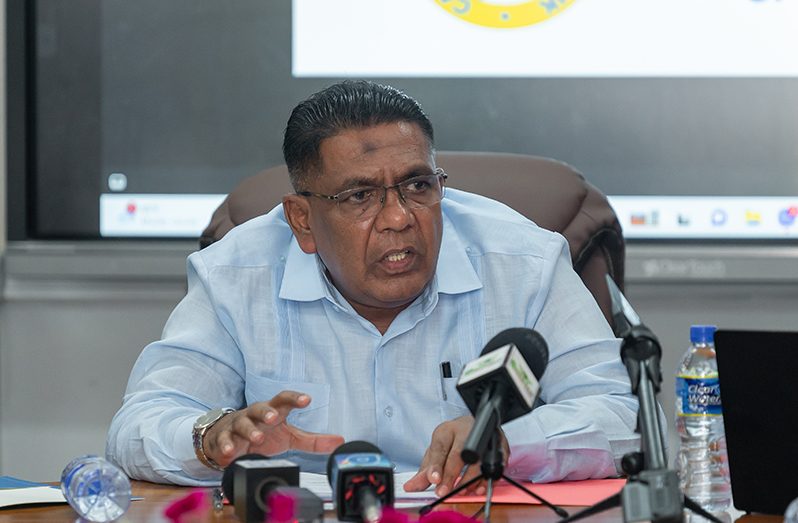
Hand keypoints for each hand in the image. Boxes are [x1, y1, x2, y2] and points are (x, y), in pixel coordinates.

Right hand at [202, 390, 343, 468]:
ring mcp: (238, 425)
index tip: (307, 400)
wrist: (229, 438)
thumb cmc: (263, 433)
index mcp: (273, 411)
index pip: (284, 399)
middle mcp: (255, 414)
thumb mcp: (289, 437)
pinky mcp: (224, 438)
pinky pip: (224, 440)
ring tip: (257, 438)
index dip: (294, 398)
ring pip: (242, 423)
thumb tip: (339, 441)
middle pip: (260, 407)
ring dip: (250, 430)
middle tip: (274, 418)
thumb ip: (313, 441)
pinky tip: (230, 452)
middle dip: (267, 411)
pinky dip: (226, 445)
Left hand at [403, 415, 509, 496]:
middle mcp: (465, 430)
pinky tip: (479, 487)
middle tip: (444, 491)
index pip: (440, 448)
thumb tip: (410, 487)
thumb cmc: (452, 441)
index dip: (436, 465)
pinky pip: (495, 462)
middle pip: (458, 454)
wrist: (472, 425)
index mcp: (446, 431)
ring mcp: (483, 436)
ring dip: (470, 479)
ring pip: (478, 458)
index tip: (433, 479)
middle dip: (451, 476)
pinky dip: (487, 478)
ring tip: (462, 491)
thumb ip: (425, 471)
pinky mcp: (498, 443)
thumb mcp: (435, 452)